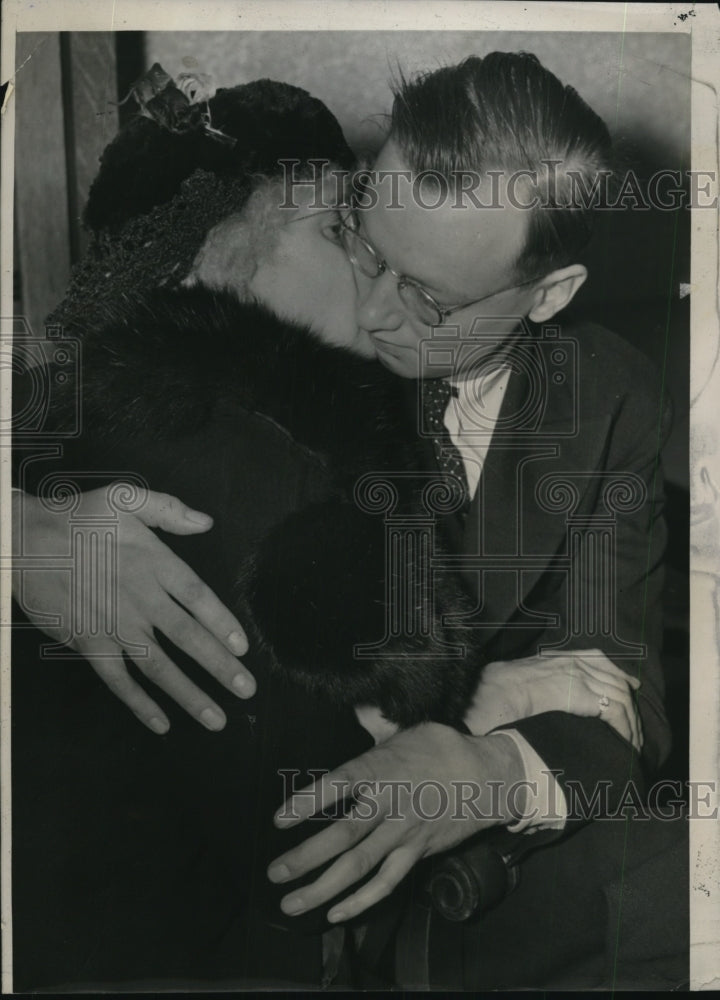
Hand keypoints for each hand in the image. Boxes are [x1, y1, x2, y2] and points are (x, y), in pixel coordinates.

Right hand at [12, 485, 254, 732]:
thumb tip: (206, 522)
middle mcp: (140, 598)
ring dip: (189, 695)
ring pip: (158, 667)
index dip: (223, 624)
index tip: (244, 648)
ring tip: (217, 719)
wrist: (23, 540)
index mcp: (154, 563)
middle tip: (247, 690)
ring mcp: (114, 625)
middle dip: (220, 667)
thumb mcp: (125, 498)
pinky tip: (161, 723)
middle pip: (188, 637)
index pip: (198, 598)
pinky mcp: (88, 643)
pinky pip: (118, 680)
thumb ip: (169, 510)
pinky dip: (139, 704)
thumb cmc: (77, 518)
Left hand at [267, 724, 523, 922]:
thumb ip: (376, 727)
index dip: (308, 801)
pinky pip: (387, 882)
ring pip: (361, 867)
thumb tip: (356, 706)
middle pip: (345, 836)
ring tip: (292, 904)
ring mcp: (404, 833)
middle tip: (275, 873)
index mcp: (383, 768)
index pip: (340, 784)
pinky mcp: (417, 852)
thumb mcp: (408, 730)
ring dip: (324, 888)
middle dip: (307, 857)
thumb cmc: (444, 748)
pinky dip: (362, 901)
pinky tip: (336, 913)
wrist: (490, 778)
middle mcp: (390, 804)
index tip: (279, 819)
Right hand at [464, 650, 642, 750]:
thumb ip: (537, 685)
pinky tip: (624, 743)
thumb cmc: (497, 692)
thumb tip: (538, 701)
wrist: (494, 694)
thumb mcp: (520, 680)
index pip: (597, 658)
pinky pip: (615, 711)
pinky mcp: (583, 694)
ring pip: (619, 697)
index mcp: (558, 657)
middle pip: (615, 679)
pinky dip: (624, 729)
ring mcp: (579, 675)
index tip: (630, 685)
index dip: (618, 672)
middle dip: (630, 704)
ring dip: (630, 723)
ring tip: (632, 744)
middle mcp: (572, 662)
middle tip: (636, 728)